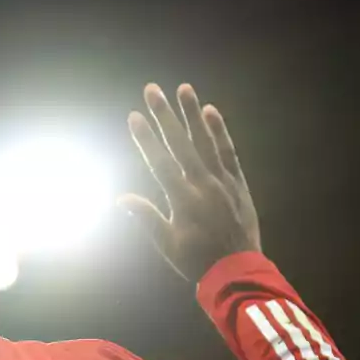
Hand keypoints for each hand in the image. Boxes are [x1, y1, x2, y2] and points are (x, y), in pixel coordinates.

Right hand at [119, 84, 260, 281]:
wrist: (238, 270)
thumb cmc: (196, 260)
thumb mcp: (167, 244)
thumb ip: (147, 218)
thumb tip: (121, 198)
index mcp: (183, 200)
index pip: (161, 162)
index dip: (146, 138)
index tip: (134, 116)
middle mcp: (203, 184)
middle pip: (181, 143)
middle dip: (165, 115)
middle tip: (152, 89)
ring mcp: (223, 180)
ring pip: (206, 141)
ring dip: (193, 114)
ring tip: (183, 89)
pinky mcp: (237, 182)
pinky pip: (228, 152)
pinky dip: (220, 131)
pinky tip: (210, 112)